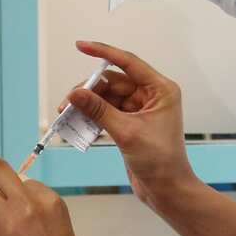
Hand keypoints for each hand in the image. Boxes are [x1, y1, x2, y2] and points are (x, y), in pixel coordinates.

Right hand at [63, 41, 198, 212]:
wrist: (167, 190)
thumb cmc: (160, 161)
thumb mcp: (126, 132)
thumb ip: (99, 110)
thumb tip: (75, 94)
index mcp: (160, 90)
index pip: (128, 63)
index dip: (103, 52)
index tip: (81, 45)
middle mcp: (151, 96)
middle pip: (113, 82)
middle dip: (89, 90)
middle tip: (68, 102)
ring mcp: (140, 110)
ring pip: (107, 98)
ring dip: (88, 105)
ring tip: (67, 114)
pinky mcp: (130, 123)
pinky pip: (107, 112)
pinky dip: (92, 116)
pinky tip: (78, 123)